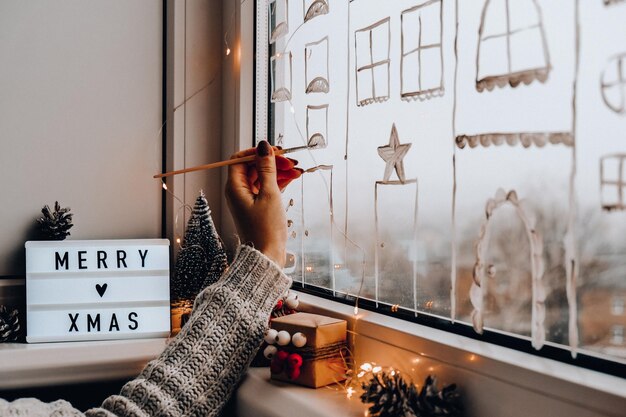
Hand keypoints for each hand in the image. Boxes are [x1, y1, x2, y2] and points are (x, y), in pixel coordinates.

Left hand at [225, 141, 301, 266]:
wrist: (267, 256)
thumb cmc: (265, 229)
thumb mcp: (269, 194)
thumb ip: (267, 168)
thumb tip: (263, 147)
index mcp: (234, 187)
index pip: (240, 159)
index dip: (257, 152)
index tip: (274, 152)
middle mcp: (238, 192)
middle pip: (253, 167)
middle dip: (272, 162)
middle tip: (290, 161)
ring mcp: (248, 199)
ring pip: (263, 176)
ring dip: (279, 171)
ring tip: (297, 170)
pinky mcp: (258, 206)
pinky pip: (267, 187)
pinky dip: (279, 182)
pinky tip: (293, 178)